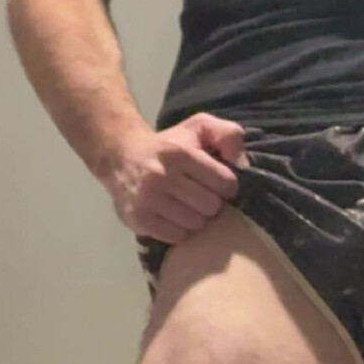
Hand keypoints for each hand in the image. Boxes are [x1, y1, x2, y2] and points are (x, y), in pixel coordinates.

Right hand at [105, 112, 247, 246]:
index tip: (217, 183)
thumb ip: (228, 134)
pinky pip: (177, 237)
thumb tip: (241, 163)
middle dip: (211, 202)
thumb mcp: (199, 127)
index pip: (225, 183)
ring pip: (195, 224)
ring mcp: (148, 199)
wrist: (121, 156)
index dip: (226, 185)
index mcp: (179, 153)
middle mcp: (162, 176)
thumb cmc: (169, 144)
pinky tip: (172, 216)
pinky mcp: (139, 219)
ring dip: (196, 217)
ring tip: (186, 205)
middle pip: (211, 206)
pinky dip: (179, 229)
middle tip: (200, 195)